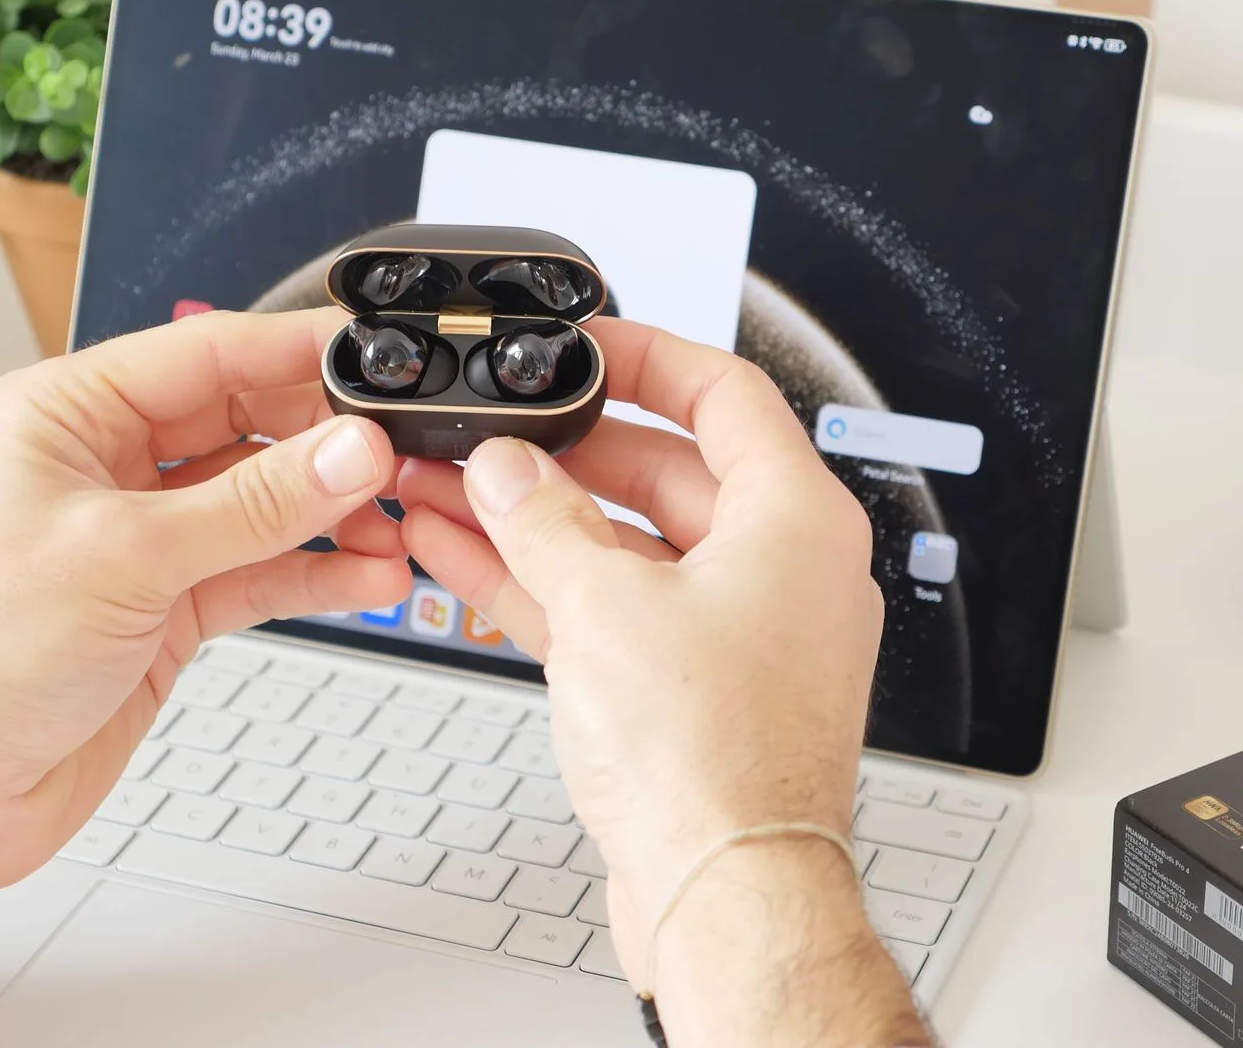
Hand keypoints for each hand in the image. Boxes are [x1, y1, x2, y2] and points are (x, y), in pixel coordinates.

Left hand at [0, 309, 410, 954]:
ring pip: (261, 501)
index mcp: (66, 415)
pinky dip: (314, 572)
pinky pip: (259, 569)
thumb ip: (253, 504)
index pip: (205, 355)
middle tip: (401, 450)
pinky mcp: (166, 605)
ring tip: (396, 521)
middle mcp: (104, 466)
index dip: (295, 352)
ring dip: (331, 512)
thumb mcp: (126, 557)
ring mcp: (140, 538)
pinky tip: (366, 575)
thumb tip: (347, 452)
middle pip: (244, 422)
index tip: (374, 356)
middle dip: (325, 439)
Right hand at [397, 319, 918, 1043]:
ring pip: (624, 546)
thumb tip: (508, 472)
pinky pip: (611, 610)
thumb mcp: (605, 607)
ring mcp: (735, 633)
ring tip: (447, 489)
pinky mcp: (690, 692)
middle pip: (662, 471)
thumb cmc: (716, 764)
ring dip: (534, 520)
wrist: (725, 898)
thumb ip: (544, 522)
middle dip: (561, 454)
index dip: (645, 356)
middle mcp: (779, 570)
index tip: (582, 345)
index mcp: (796, 521)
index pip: (724, 394)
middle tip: (486, 439)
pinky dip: (543, 584)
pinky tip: (464, 557)